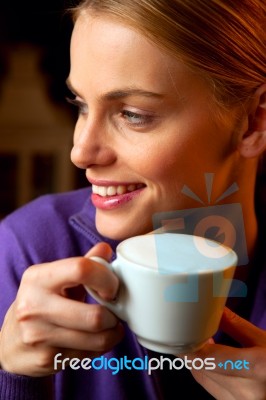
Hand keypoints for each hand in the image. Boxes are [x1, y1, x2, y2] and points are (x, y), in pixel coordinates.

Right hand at [0, 243, 123, 376]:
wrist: (11, 343)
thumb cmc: (39, 304)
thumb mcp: (55, 279)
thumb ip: (83, 263)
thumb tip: (105, 249)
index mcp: (38, 278)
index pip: (81, 269)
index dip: (106, 278)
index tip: (111, 287)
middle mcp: (34, 306)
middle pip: (93, 315)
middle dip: (113, 315)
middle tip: (114, 311)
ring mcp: (39, 335)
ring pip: (97, 338)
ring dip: (112, 332)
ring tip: (111, 325)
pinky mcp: (47, 358)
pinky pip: (90, 354)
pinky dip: (102, 346)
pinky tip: (98, 338)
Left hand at [186, 307, 265, 399]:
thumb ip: (237, 326)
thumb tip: (215, 308)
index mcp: (257, 368)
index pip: (209, 357)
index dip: (190, 344)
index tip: (181, 331)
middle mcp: (247, 392)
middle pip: (202, 368)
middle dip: (192, 349)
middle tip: (188, 330)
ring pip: (204, 379)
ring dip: (197, 360)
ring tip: (199, 341)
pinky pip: (211, 389)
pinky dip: (205, 372)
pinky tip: (209, 358)